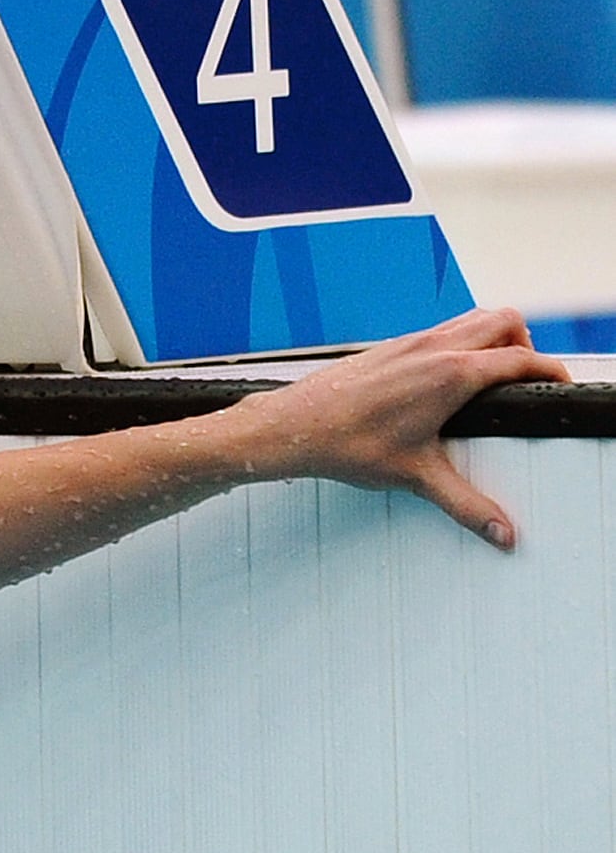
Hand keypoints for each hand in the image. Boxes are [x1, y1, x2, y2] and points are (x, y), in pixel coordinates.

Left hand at [225, 307, 568, 549]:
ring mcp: (413, 341)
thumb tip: (503, 534)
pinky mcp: (392, 345)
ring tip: (493, 375)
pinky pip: (442, 328)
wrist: (292, 426)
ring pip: (474, 318)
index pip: (524, 359)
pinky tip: (448, 375)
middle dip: (526, 345)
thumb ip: (466, 504)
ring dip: (494, 337)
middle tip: (525, 378)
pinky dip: (461, 340)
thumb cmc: (348, 446)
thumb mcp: (416, 478)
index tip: (560, 385)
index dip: (551, 370)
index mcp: (453, 373)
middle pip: (507, 323)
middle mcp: (437, 347)